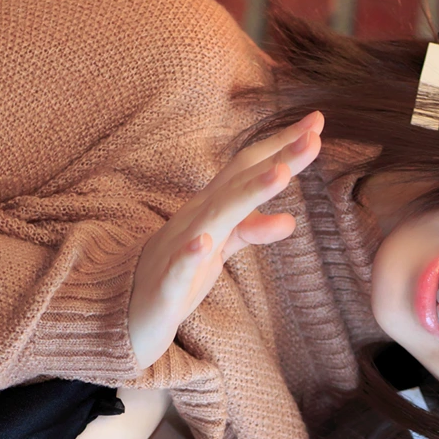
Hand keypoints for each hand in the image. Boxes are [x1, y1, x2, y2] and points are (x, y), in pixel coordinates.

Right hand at [128, 112, 323, 366]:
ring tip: (281, 174)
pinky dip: (190, 254)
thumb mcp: (218, 251)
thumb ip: (250, 231)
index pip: (248, 170)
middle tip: (315, 137)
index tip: (317, 122)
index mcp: (211, 211)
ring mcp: (179, 251)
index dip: (281, 146)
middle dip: (278, 159)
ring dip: (248, 195)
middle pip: (240, 184)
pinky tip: (206, 242)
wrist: (121, 316)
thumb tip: (290, 220)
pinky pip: (177, 268)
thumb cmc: (175, 278)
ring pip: (216, 218)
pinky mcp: (165, 287)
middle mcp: (197, 221)